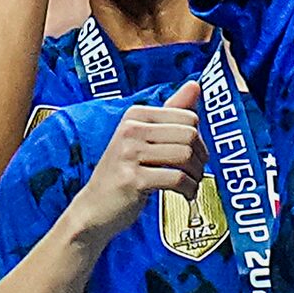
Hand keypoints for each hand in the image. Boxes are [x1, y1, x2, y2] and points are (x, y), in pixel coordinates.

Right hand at [66, 81, 206, 245]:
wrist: (93, 208)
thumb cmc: (124, 172)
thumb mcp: (144, 139)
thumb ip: (171, 113)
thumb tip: (195, 85)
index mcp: (135, 115)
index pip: (188, 117)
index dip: (200, 139)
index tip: (196, 155)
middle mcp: (130, 130)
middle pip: (189, 136)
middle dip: (200, 159)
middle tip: (196, 173)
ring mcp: (129, 154)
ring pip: (185, 156)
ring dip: (196, 175)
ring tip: (191, 184)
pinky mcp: (133, 179)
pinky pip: (177, 179)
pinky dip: (189, 190)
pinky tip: (186, 195)